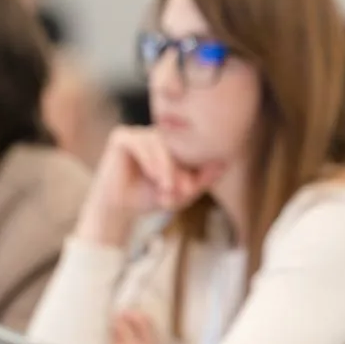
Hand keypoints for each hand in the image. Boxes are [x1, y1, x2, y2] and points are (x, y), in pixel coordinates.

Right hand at [75, 126, 223, 246]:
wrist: (119, 210)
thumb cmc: (149, 198)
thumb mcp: (181, 191)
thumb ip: (202, 178)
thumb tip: (225, 163)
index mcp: (171, 143)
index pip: (188, 147)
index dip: (194, 166)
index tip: (194, 188)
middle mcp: (155, 134)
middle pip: (175, 145)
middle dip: (180, 170)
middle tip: (183, 191)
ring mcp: (139, 133)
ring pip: (159, 144)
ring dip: (166, 167)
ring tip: (168, 188)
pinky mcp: (122, 136)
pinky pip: (140, 143)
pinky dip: (149, 160)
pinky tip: (153, 177)